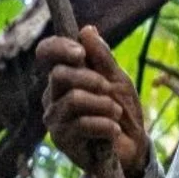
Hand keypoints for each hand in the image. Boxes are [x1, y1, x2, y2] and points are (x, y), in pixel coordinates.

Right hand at [38, 25, 150, 177]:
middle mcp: (53, 96)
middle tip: (109, 89)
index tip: (81, 53)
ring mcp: (55, 119)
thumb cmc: (122, 110)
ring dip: (103, 104)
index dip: (59, 47)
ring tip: (116, 113)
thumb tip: (86, 30)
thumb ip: (102, 58)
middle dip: (92, 79)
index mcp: (65, 76)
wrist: (132, 147)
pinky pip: (81, 124)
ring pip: (73, 99)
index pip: (46, 53)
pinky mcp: (62, 140)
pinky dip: (105, 125)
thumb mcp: (118, 79)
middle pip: (59, 74)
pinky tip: (113, 131)